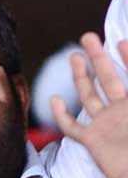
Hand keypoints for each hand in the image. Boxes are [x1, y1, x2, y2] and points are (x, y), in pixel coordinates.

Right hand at [53, 33, 127, 177]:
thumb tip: (118, 77)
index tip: (121, 41)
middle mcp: (121, 113)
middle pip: (108, 79)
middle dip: (99, 58)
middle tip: (89, 37)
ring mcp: (105, 126)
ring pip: (89, 96)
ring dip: (81, 76)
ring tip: (75, 55)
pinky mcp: (92, 140)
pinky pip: (72, 126)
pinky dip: (62, 113)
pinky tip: (55, 99)